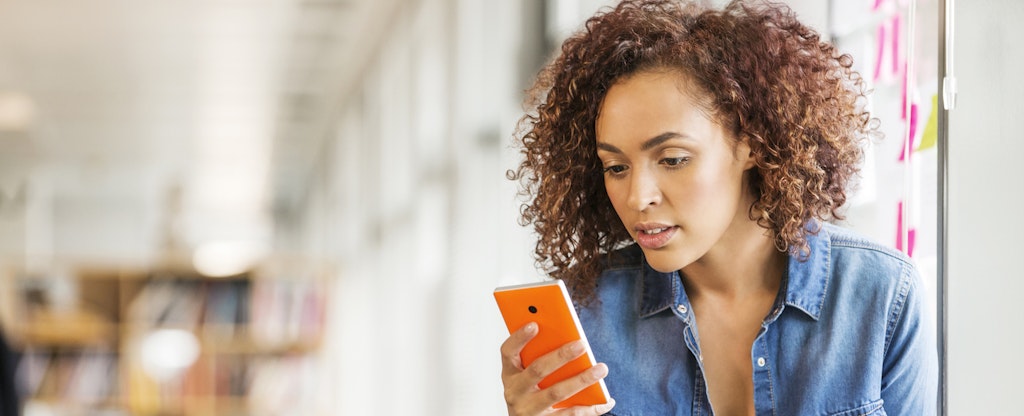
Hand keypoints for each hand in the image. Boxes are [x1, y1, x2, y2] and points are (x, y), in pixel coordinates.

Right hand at [500, 322, 615, 414]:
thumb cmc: (531, 393)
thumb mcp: (526, 376)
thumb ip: (538, 357)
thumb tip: (568, 338)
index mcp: (510, 374)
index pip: (508, 352)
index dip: (519, 338)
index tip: (534, 324)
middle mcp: (515, 392)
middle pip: (537, 370)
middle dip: (561, 355)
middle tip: (582, 344)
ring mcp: (529, 410)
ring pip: (557, 392)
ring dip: (581, 379)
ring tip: (601, 369)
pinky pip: (570, 414)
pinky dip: (591, 408)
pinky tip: (606, 400)